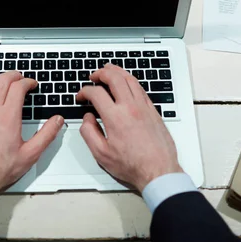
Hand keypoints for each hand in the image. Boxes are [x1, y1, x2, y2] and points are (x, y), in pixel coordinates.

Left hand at [0, 71, 63, 194]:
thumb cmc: (1, 168)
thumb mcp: (31, 154)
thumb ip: (47, 134)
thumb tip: (57, 121)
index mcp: (8, 116)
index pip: (18, 87)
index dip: (27, 82)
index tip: (32, 85)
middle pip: (1, 81)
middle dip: (13, 75)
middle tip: (20, 78)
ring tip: (4, 80)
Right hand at [76, 64, 182, 191]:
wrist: (159, 171)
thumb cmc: (132, 165)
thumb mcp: (101, 154)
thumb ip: (89, 133)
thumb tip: (87, 118)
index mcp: (115, 117)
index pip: (96, 93)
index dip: (84, 91)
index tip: (81, 97)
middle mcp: (130, 107)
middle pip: (114, 77)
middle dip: (100, 73)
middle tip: (93, 77)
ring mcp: (144, 107)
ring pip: (130, 79)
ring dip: (117, 72)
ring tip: (108, 71)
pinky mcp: (153, 110)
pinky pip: (141, 88)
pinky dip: (130, 80)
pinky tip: (126, 82)